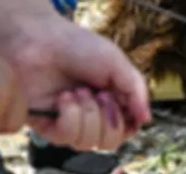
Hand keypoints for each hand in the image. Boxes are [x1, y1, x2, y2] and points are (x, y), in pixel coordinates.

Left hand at [0, 14, 149, 151]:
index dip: (129, 121)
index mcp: (112, 98)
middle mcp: (93, 114)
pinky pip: (66, 137)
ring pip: (88, 142)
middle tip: (99, 94)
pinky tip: (63, 98)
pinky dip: (69, 115)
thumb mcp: (117, 62)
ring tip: (77, 91)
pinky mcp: (47, 126)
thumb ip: (136, 91)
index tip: (122, 101)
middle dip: (108, 117)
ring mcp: (70, 121)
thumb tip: (147, 119)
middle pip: (110, 141)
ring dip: (87, 114)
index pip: (128, 127)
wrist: (39, 42)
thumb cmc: (78, 46)